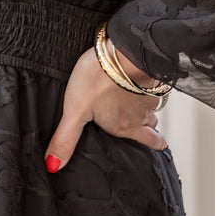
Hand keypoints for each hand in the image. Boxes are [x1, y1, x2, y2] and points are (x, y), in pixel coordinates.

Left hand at [44, 46, 167, 171]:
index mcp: (123, 126)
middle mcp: (140, 114)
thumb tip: (54, 165)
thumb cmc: (98, 80)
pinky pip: (154, 85)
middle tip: (154, 130)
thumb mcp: (75, 112)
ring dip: (149, 106)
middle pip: (151, 123)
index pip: (147, 140)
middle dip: (152, 127)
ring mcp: (148, 93)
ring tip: (143, 104)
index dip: (154, 144)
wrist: (122, 50)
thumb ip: (65, 138)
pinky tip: (142, 81)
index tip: (160, 145)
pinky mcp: (151, 74)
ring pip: (153, 104)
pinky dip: (149, 86)